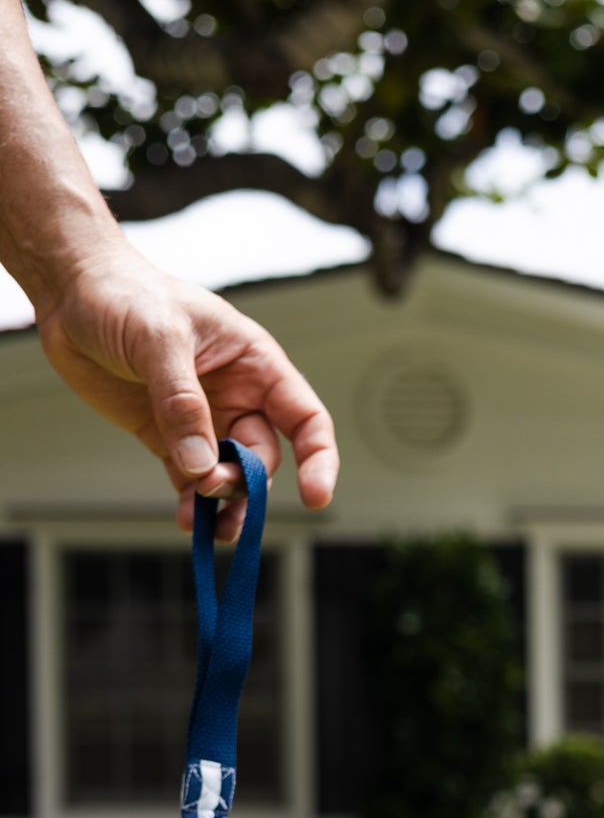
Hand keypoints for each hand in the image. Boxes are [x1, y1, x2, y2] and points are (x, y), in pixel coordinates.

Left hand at [35, 243, 337, 538]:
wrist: (72, 294)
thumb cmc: (125, 294)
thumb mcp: (159, 338)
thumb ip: (182, 401)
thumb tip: (201, 463)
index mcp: (254, 364)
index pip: (305, 419)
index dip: (318, 459)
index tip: (314, 497)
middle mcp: (237, 396)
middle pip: (263, 457)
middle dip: (245, 480)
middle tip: (212, 485)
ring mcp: (202, 421)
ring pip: (229, 475)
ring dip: (223, 502)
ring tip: (206, 523)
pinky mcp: (168, 438)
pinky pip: (190, 480)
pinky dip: (192, 503)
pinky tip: (187, 518)